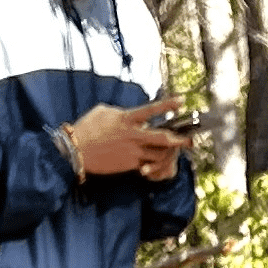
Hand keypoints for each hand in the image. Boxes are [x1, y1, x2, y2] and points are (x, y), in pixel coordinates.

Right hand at [68, 96, 188, 178]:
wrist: (77, 150)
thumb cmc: (88, 127)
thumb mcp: (105, 112)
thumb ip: (123, 113)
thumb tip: (132, 115)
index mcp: (126, 119)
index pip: (151, 110)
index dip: (168, 105)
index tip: (182, 101)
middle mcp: (133, 135)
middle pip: (163, 137)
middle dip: (179, 139)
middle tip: (191, 139)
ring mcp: (133, 152)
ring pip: (159, 154)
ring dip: (170, 153)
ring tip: (177, 152)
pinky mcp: (130, 165)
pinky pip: (149, 166)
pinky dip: (156, 165)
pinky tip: (160, 163)